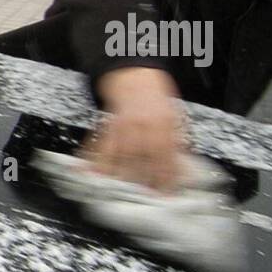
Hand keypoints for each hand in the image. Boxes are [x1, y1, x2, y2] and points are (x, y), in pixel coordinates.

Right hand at [81, 66, 185, 192]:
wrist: (133, 75)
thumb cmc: (156, 98)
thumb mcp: (174, 115)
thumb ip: (177, 140)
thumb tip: (182, 167)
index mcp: (163, 121)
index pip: (166, 153)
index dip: (166, 174)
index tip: (166, 192)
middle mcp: (142, 123)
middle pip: (142, 156)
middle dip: (143, 178)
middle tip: (144, 196)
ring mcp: (122, 124)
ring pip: (120, 154)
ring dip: (120, 175)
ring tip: (119, 191)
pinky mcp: (106, 124)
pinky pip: (99, 145)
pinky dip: (93, 160)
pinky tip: (89, 173)